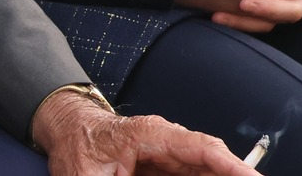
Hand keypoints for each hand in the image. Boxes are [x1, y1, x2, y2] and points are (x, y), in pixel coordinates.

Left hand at [32, 90, 257, 175]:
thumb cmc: (77, 144)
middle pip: (212, 164)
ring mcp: (169, 158)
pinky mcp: (168, 171)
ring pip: (207, 172)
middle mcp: (166, 143)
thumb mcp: (86, 174)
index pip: (201, 148)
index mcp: (148, 135)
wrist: (68, 130)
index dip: (232, 165)